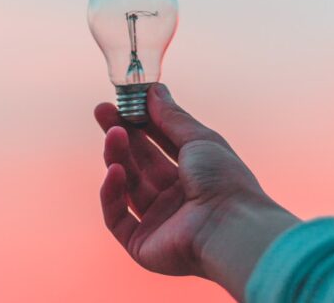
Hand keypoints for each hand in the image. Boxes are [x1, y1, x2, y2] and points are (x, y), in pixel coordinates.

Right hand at [95, 83, 298, 300]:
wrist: (231, 228)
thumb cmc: (224, 180)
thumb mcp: (199, 139)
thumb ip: (172, 117)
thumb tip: (154, 89)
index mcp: (193, 174)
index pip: (159, 144)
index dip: (140, 122)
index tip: (123, 101)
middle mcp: (175, 197)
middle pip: (139, 162)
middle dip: (120, 135)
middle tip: (102, 111)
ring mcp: (158, 221)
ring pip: (127, 185)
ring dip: (117, 157)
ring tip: (113, 133)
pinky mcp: (141, 244)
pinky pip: (117, 217)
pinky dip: (112, 193)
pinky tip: (114, 170)